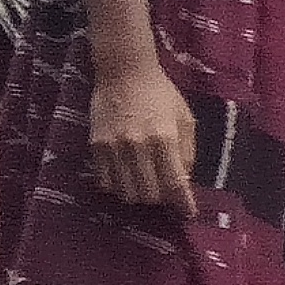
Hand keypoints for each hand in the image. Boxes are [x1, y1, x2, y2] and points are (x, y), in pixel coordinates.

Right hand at [89, 59, 198, 210]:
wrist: (123, 72)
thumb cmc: (160, 94)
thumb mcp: (184, 118)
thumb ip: (187, 151)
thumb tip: (184, 179)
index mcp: (165, 138)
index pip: (175, 182)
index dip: (183, 202)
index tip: (188, 213)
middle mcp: (138, 146)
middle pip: (149, 194)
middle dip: (160, 199)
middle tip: (164, 192)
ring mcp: (114, 147)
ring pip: (126, 192)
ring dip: (138, 195)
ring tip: (144, 185)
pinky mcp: (96, 146)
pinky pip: (104, 181)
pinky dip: (117, 187)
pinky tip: (124, 178)